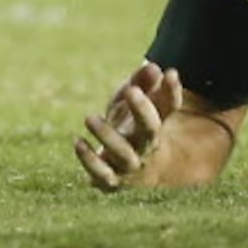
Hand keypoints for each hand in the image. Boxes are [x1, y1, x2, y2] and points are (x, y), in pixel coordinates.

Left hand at [75, 61, 184, 191]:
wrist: (137, 169)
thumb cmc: (135, 127)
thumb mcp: (137, 104)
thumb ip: (145, 84)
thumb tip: (154, 67)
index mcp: (154, 126)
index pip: (166, 107)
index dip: (169, 92)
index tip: (170, 72)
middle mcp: (145, 147)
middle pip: (149, 130)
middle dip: (144, 111)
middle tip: (131, 90)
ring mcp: (129, 165)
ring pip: (124, 155)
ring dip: (107, 136)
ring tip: (89, 117)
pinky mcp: (110, 180)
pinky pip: (103, 175)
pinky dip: (91, 162)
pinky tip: (78, 142)